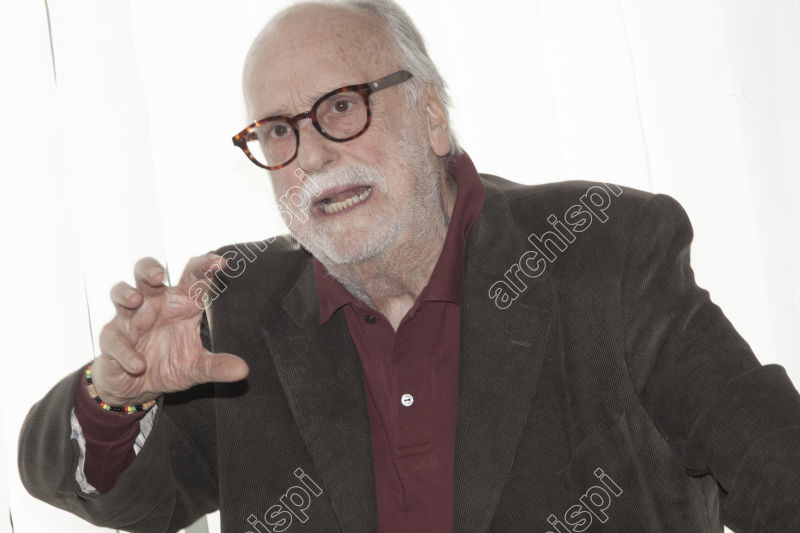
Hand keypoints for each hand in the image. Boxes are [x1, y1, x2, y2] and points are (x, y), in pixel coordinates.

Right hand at [91, 254, 248, 405]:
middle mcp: (154, 304)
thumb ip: (217, 366)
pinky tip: (138, 364)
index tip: (222, 263)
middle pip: (147, 273)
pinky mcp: (112, 338)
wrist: (136, 388)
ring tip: (136, 299)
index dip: (206, 265)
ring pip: (120, 292)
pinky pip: (115, 339)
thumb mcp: (197, 368)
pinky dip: (126, 351)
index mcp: (180, 303)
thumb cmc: (168, 365)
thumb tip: (243, 371)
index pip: (193, 277)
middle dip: (151, 269)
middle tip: (161, 276)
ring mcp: (130, 318)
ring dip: (126, 292)